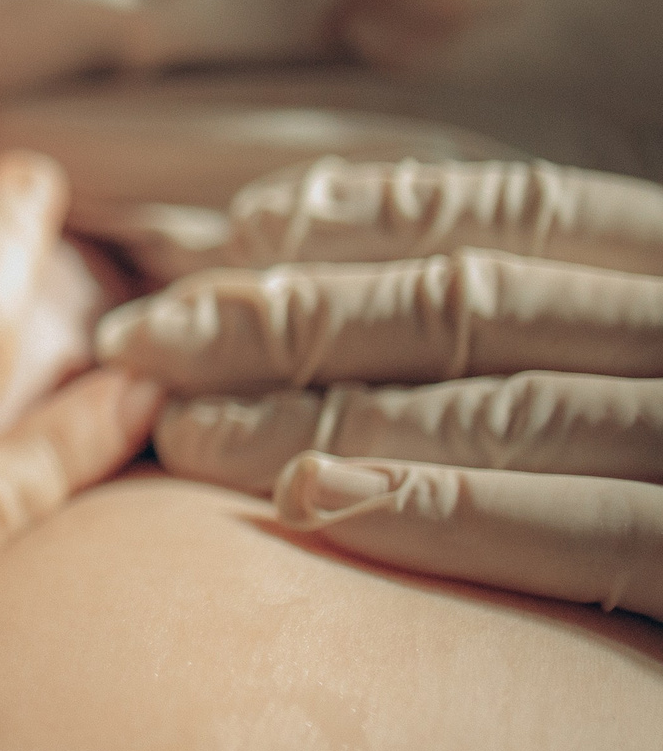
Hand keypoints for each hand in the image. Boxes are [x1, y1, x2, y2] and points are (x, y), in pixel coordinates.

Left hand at [98, 157, 662, 618]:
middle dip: (287, 317)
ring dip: (322, 414)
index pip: (519, 217)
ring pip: (496, 412)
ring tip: (176, 428)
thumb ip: (567, 323)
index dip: (370, 217)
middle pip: (468, 309)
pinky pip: (582, 533)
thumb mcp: (644, 359)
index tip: (235, 228)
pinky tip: (307, 504)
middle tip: (138, 337)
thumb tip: (367, 295)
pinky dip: (442, 510)